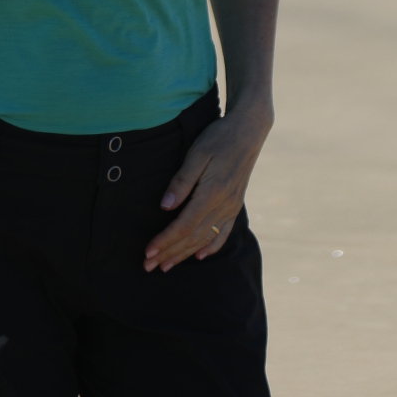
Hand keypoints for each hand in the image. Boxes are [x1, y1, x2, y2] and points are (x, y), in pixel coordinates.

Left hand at [144, 103, 271, 272]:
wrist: (249, 130)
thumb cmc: (219, 138)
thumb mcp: (197, 154)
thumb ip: (182, 181)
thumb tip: (165, 206)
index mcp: (212, 193)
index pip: (184, 225)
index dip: (165, 241)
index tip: (148, 252)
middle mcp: (224, 205)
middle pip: (193, 237)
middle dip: (169, 253)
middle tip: (148, 266)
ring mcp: (231, 206)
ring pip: (205, 238)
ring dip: (184, 254)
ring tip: (166, 266)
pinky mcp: (235, 204)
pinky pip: (223, 232)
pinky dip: (210, 246)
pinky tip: (200, 255)